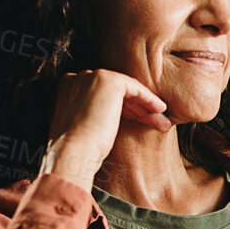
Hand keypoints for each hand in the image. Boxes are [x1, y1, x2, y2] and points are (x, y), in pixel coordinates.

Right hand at [39, 69, 167, 184]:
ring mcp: (92, 76)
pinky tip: (160, 110)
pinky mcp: (108, 80)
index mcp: (67, 88)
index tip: (138, 122)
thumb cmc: (78, 149)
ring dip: (146, 107)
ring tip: (162, 123)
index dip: (122, 109)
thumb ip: (92, 115)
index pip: (101, 96)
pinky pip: (135, 87)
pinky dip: (149, 98)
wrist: (74, 152)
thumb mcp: (83, 127)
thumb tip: (109, 120)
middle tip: (155, 123)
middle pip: (115, 92)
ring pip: (126, 90)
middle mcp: (77, 77)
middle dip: (136, 108)